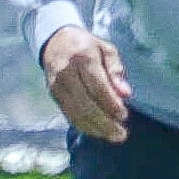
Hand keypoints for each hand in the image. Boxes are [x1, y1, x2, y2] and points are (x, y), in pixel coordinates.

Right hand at [41, 25, 131, 142]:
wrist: (54, 42)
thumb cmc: (86, 46)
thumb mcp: (106, 49)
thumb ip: (116, 70)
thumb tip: (125, 94)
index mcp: (82, 58)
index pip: (97, 87)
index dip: (111, 104)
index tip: (124, 116)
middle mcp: (66, 73)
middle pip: (86, 104)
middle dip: (104, 122)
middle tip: (121, 134)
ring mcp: (57, 86)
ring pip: (76, 113)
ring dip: (95, 128)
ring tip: (113, 136)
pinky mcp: (53, 95)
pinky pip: (68, 114)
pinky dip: (83, 126)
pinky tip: (97, 132)